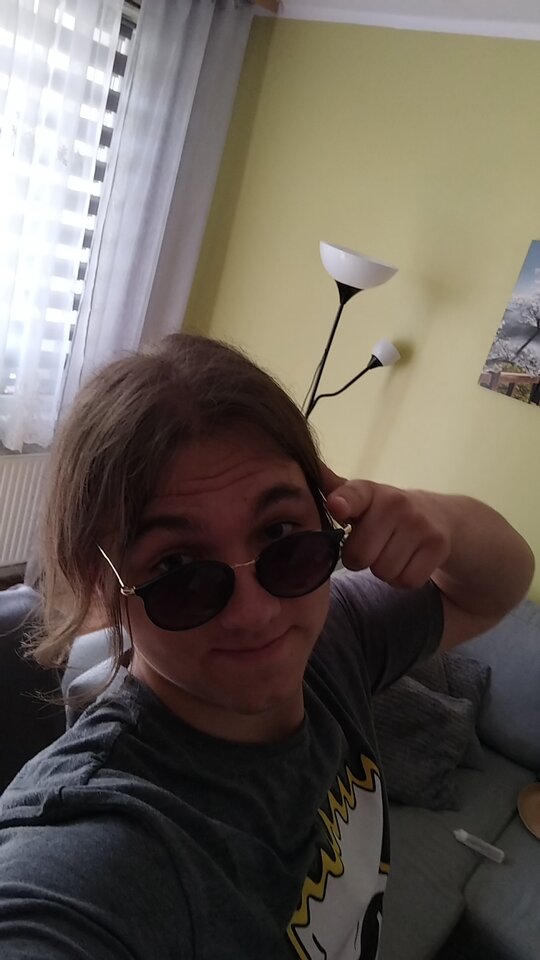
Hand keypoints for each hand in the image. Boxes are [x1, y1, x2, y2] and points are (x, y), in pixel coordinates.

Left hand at [320, 463, 451, 588]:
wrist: (436, 514)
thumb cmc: (384, 511)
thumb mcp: (360, 498)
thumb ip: (335, 490)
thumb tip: (309, 468)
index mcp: (369, 491)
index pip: (353, 495)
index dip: (344, 502)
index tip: (337, 507)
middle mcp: (396, 503)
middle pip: (360, 556)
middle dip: (360, 559)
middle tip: (370, 546)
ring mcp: (419, 524)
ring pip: (384, 572)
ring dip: (382, 569)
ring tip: (389, 551)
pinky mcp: (438, 545)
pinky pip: (406, 581)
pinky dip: (402, 578)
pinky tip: (405, 561)